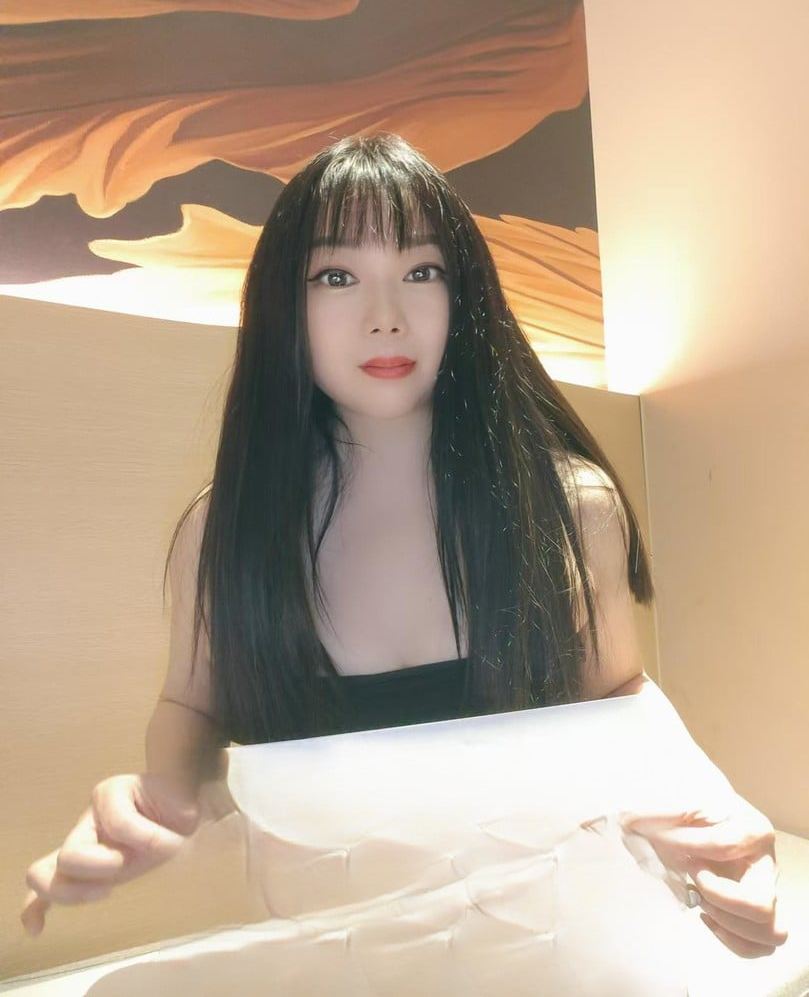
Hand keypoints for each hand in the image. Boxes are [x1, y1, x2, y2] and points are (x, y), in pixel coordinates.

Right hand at [21, 773, 200, 937]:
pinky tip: (38, 929)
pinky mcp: (82, 871)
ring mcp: (81, 845)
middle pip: (71, 855)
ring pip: (47, 873)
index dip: (148, 839)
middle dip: (102, 868)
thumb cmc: (178, 803)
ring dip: (73, 893)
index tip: (177, 843)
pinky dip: (36, 908)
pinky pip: (46, 888)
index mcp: (111, 795)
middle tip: (129, 866)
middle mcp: (89, 820)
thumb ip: (176, 817)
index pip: (119, 824)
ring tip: (106, 892)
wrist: (177, 806)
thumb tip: (167, 847)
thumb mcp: (183, 803)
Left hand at [622, 796, 788, 956]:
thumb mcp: (685, 800)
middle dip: (718, 897)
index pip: (723, 845)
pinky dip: (732, 940)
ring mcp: (768, 893)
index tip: (659, 838)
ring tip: (699, 898)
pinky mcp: (759, 916)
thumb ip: (665, 811)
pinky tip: (704, 915)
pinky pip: (760, 947)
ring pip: (770, 931)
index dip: (685, 844)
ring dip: (727, 921)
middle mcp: (768, 866)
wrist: (712, 820)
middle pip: (761, 904)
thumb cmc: (699, 812)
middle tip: (693, 877)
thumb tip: (630, 821)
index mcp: (754, 830)